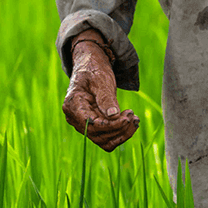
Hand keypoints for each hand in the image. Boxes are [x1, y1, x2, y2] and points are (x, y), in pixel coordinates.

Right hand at [62, 37, 139, 151]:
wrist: (91, 66)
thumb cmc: (94, 70)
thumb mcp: (100, 80)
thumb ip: (106, 98)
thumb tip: (113, 116)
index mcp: (73, 105)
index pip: (91, 124)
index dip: (110, 125)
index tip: (127, 118)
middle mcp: (75, 118)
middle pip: (98, 136)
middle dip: (119, 129)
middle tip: (133, 116)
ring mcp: (83, 123)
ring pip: (103, 141)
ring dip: (121, 134)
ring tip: (134, 119)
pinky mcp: (93, 125)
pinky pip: (106, 137)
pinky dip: (119, 133)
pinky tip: (130, 122)